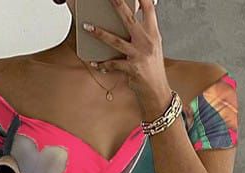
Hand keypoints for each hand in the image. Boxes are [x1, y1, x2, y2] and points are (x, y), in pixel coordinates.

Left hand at [82, 0, 171, 117]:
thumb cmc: (153, 69)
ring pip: (115, 41)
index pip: (149, 9)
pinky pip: (113, 64)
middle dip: (118, 5)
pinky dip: (102, 64)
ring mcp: (139, 55)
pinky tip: (95, 63)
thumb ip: (145, 31)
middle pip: (129, 19)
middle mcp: (147, 42)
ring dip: (99, 34)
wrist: (157, 91)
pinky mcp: (132, 69)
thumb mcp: (153, 46)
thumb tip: (135, 17)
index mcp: (153, 34)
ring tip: (87, 27)